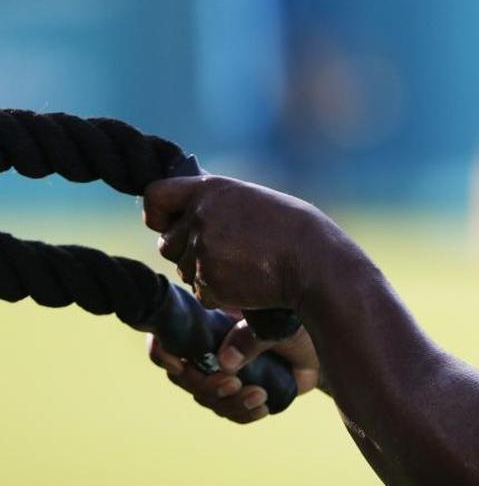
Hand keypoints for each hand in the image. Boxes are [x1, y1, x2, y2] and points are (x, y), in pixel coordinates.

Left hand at [143, 175, 340, 309]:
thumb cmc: (295, 231)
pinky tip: (249, 285)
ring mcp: (202, 249)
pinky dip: (220, 296)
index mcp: (210, 189)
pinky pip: (201, 294)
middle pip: (168, 244)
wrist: (315, 262)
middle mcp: (200, 216)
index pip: (156, 195)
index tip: (166, 225)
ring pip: (184, 271)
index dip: (157, 214)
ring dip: (206, 276)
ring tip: (245, 270)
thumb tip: (185, 219)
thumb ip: (217, 207)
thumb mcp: (253, 202)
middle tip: (225, 257)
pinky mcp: (209, 280)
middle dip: (188, 254)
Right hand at [148, 316, 322, 423]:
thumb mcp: (276, 325)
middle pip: (183, 379)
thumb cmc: (293, 324)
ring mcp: (222, 377)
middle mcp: (208, 353)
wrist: (319, 344)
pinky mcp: (241, 396)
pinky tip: (263, 407)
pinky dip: (244, 414)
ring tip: (259, 394)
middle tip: (234, 383)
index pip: (167, 339)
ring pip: (207, 400)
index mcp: (206, 327)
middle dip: (206, 386)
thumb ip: (251, 338)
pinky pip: (232, 414)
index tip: (178, 365)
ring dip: (229, 403)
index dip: (162, 353)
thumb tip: (225, 362)